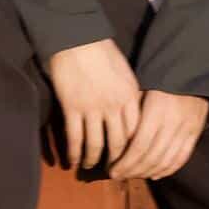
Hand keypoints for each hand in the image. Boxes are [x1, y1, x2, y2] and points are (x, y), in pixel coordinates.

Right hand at [43, 36, 141, 172]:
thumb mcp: (125, 72)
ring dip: (93, 159)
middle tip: (113, 170)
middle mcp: (113, 106)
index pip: (136, 132)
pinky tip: (72, 161)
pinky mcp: (72, 108)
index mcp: (129, 96)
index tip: (130, 157)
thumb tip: (129, 113)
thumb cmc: (102, 51)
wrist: (77, 38)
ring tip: (90, 167)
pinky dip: (74, 152)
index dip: (133, 149)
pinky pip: (75, 137)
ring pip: (96, 144)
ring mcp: (92, 108)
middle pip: (118, 143)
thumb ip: (128, 94)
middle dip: (116, 160)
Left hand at [109, 89, 208, 180]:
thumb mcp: (141, 89)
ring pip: (166, 161)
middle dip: (132, 170)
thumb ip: (130, 112)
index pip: (139, 146)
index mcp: (156, 110)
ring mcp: (187, 129)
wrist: (191, 73)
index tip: (112, 170)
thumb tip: (111, 136)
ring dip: (147, 172)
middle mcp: (173, 122)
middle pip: (151, 157)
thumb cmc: (158, 80)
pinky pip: (181, 158)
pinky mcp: (195, 133)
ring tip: (133, 176)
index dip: (125, 162)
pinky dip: (167, 170)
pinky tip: (154, 175)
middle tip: (118, 176)